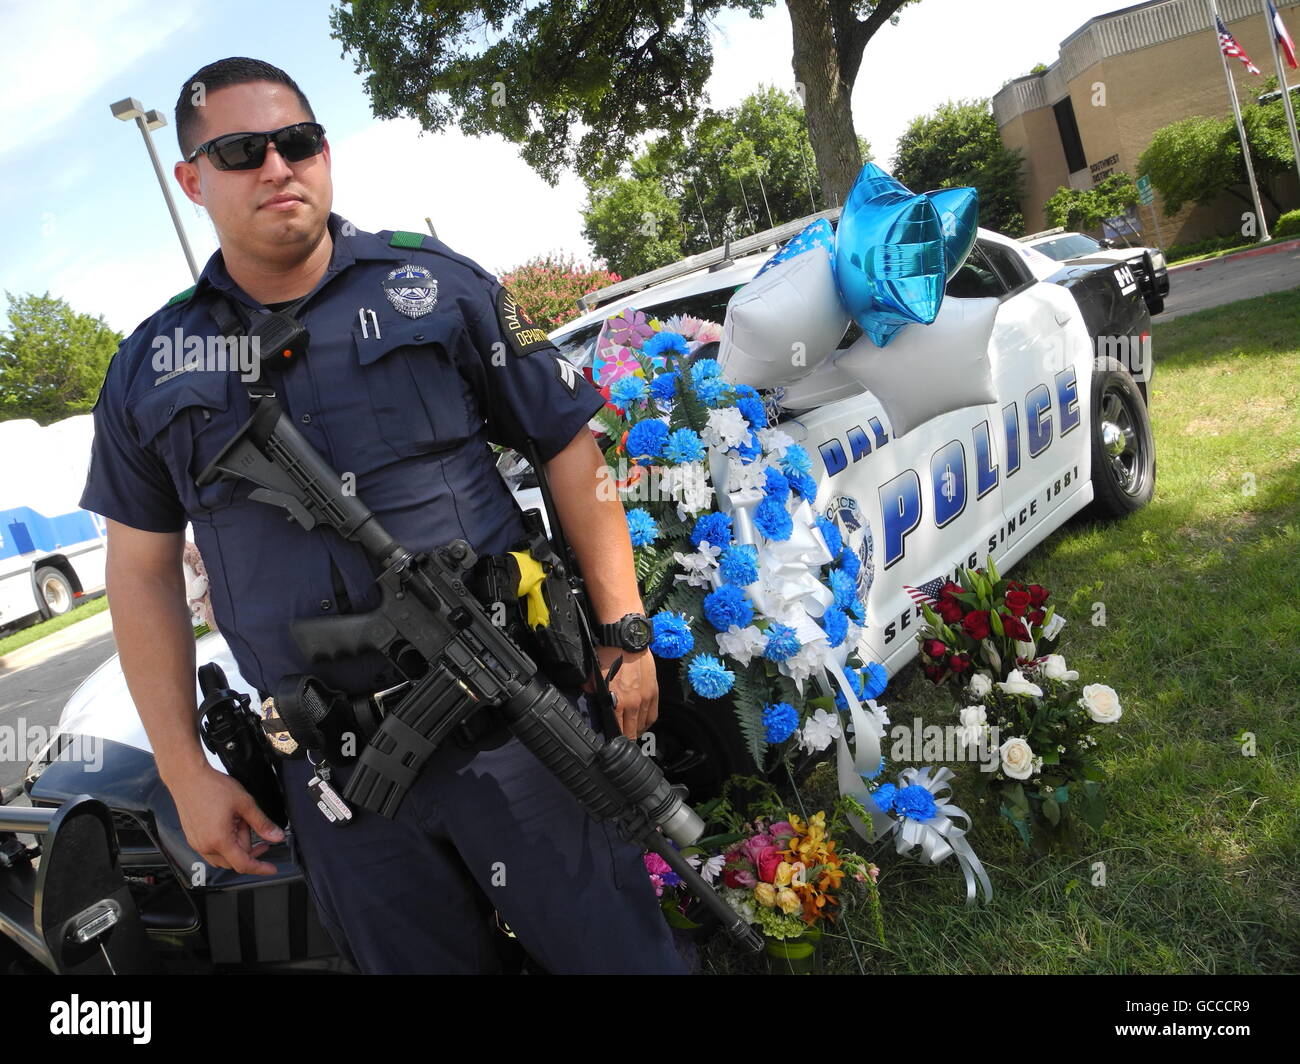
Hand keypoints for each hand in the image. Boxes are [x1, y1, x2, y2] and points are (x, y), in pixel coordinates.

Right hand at [169, 764, 283, 875]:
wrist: (187, 777)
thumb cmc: (212, 787)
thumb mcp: (244, 803)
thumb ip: (261, 823)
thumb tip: (276, 836)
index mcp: (219, 840)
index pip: (244, 864)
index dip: (260, 868)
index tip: (271, 869)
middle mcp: (205, 846)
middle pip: (234, 860)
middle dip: (248, 847)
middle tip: (253, 827)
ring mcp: (196, 843)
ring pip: (223, 856)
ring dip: (236, 844)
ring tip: (239, 821)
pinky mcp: (192, 838)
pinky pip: (212, 849)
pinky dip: (224, 841)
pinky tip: (228, 822)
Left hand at [583, 646, 657, 739]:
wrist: (625, 640)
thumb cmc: (607, 655)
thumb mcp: (592, 677)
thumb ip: (591, 693)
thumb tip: (590, 700)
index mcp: (616, 702)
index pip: (617, 731)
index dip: (615, 740)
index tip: (612, 742)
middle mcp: (633, 704)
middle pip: (632, 732)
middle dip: (627, 738)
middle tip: (622, 740)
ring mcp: (645, 698)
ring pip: (643, 725)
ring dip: (637, 731)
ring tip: (632, 732)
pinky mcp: (654, 691)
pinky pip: (653, 714)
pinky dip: (648, 722)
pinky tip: (643, 723)